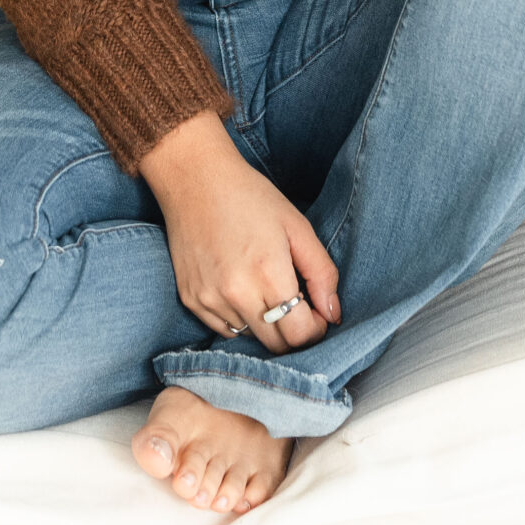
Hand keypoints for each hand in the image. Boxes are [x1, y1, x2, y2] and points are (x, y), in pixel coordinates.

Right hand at [141, 112, 339, 350]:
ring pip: (250, 338)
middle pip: (276, 345)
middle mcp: (236, 295)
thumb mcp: (297, 226)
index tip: (317, 311)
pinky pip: (224, 330)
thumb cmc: (250, 197)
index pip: (300, 335)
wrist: (194, 179)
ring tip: (265, 290)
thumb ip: (321, 273)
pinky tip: (241, 288)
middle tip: (297, 304)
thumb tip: (333, 315)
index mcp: (268, 274)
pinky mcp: (190, 301)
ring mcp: (209, 301)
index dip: (316, 329)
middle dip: (294, 332)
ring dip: (266, 325)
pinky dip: (240, 319)